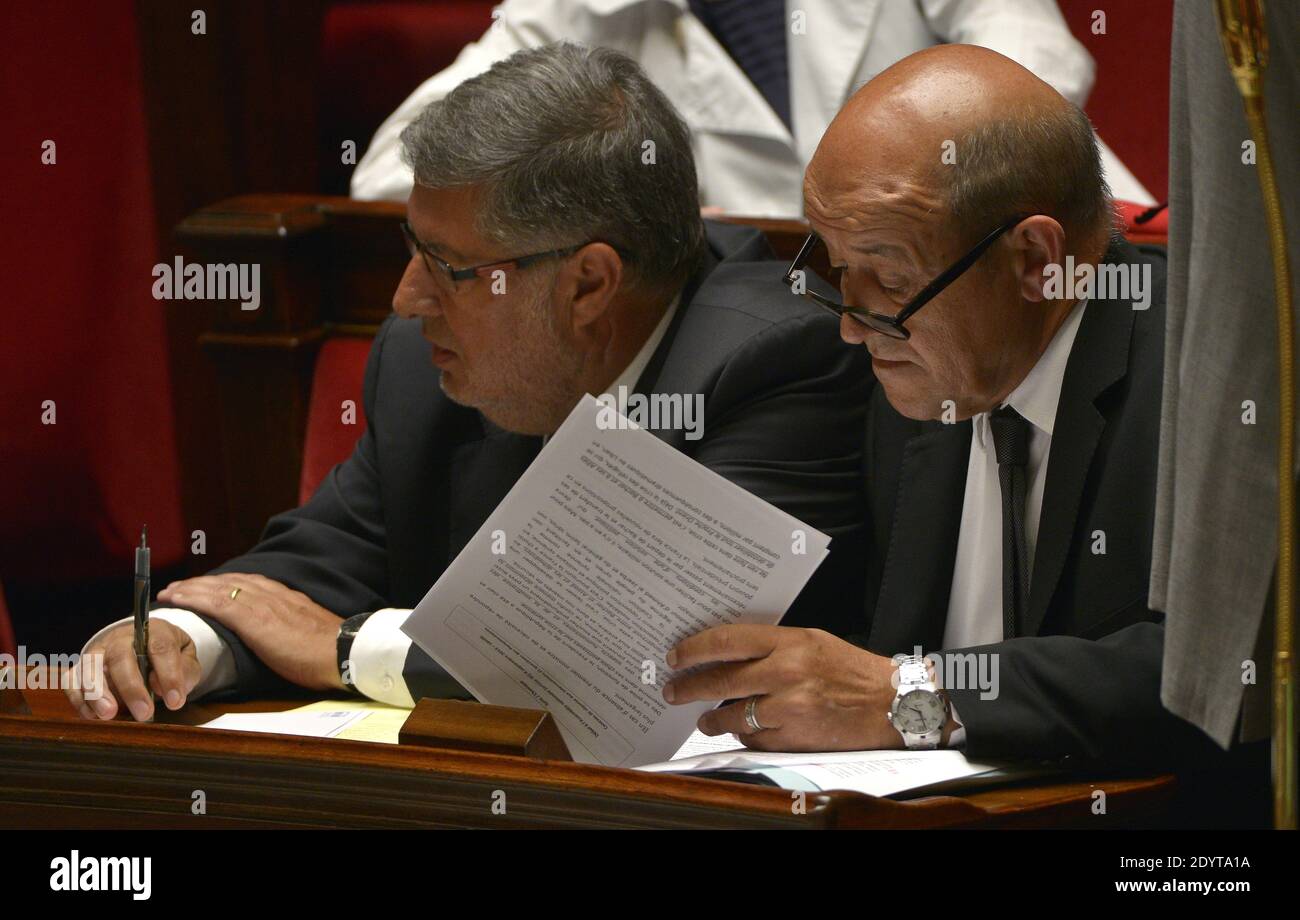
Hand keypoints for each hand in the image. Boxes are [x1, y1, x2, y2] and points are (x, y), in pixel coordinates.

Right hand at [66, 619, 199, 721]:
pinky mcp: (81, 667)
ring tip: (109, 714)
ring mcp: (98, 651)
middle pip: (121, 656)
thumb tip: (163, 689)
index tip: (175, 702)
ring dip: (98, 692)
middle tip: (145, 714)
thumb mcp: (186, 658)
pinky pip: (72, 681)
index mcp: (153, 631)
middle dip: (132, 687)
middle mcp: (122, 638)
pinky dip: (79, 699)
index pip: (161, 648)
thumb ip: (183, 671)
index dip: (169, 675)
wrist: (140, 644)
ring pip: (90, 665)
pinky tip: (93, 716)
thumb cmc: (166, 655)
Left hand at [156, 573, 343, 691]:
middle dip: (201, 583)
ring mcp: (261, 605)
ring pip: (217, 588)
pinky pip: (215, 604)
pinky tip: (177, 599)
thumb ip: (294, 625)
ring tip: (170, 592)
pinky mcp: (252, 620)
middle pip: (228, 582)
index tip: (206, 587)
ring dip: (190, 588)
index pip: (247, 584)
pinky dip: (193, 598)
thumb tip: (287, 633)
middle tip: (178, 587)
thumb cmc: (331, 651)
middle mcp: (271, 594)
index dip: (222, 584)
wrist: (342, 652)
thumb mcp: (310, 630)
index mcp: (285, 597)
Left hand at [662, 624, 905, 751]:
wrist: (891, 704)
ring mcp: (788, 708)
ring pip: (732, 715)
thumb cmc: (852, 671)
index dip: (694, 649)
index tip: (676, 657)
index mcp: (790, 642)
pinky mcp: (794, 738)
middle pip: (720, 680)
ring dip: (712, 719)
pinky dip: (746, 735)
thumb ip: (772, 647)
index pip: (727, 641)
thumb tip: (728, 656)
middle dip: (688, 687)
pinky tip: (744, 731)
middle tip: (672, 691)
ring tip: (704, 719)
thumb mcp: (811, 642)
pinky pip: (754, 739)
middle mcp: (786, 672)